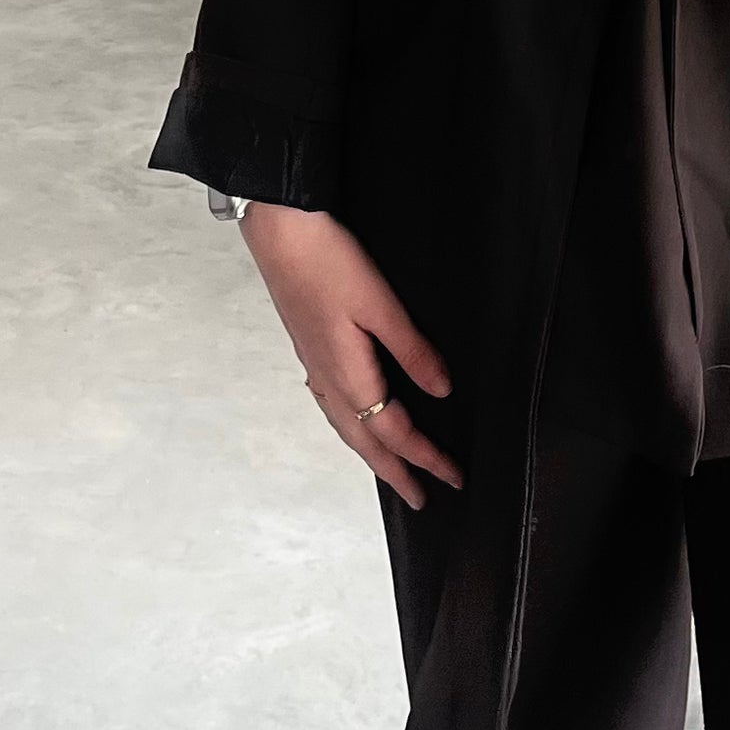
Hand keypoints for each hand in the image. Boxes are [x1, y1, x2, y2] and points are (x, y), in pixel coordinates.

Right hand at [241, 204, 459, 511]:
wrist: (277, 231)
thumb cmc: (325, 261)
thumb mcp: (380, 304)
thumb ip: (412, 349)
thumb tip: (441, 389)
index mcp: (347, 373)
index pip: (394, 431)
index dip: (426, 457)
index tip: (453, 477)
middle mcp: (327, 378)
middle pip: (365, 441)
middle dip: (395, 471)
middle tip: (420, 497)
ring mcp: (314, 364)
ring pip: (345, 425)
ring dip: (371, 453)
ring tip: (391, 469)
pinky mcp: (309, 348)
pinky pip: (332, 404)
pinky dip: (350, 424)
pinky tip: (354, 417)